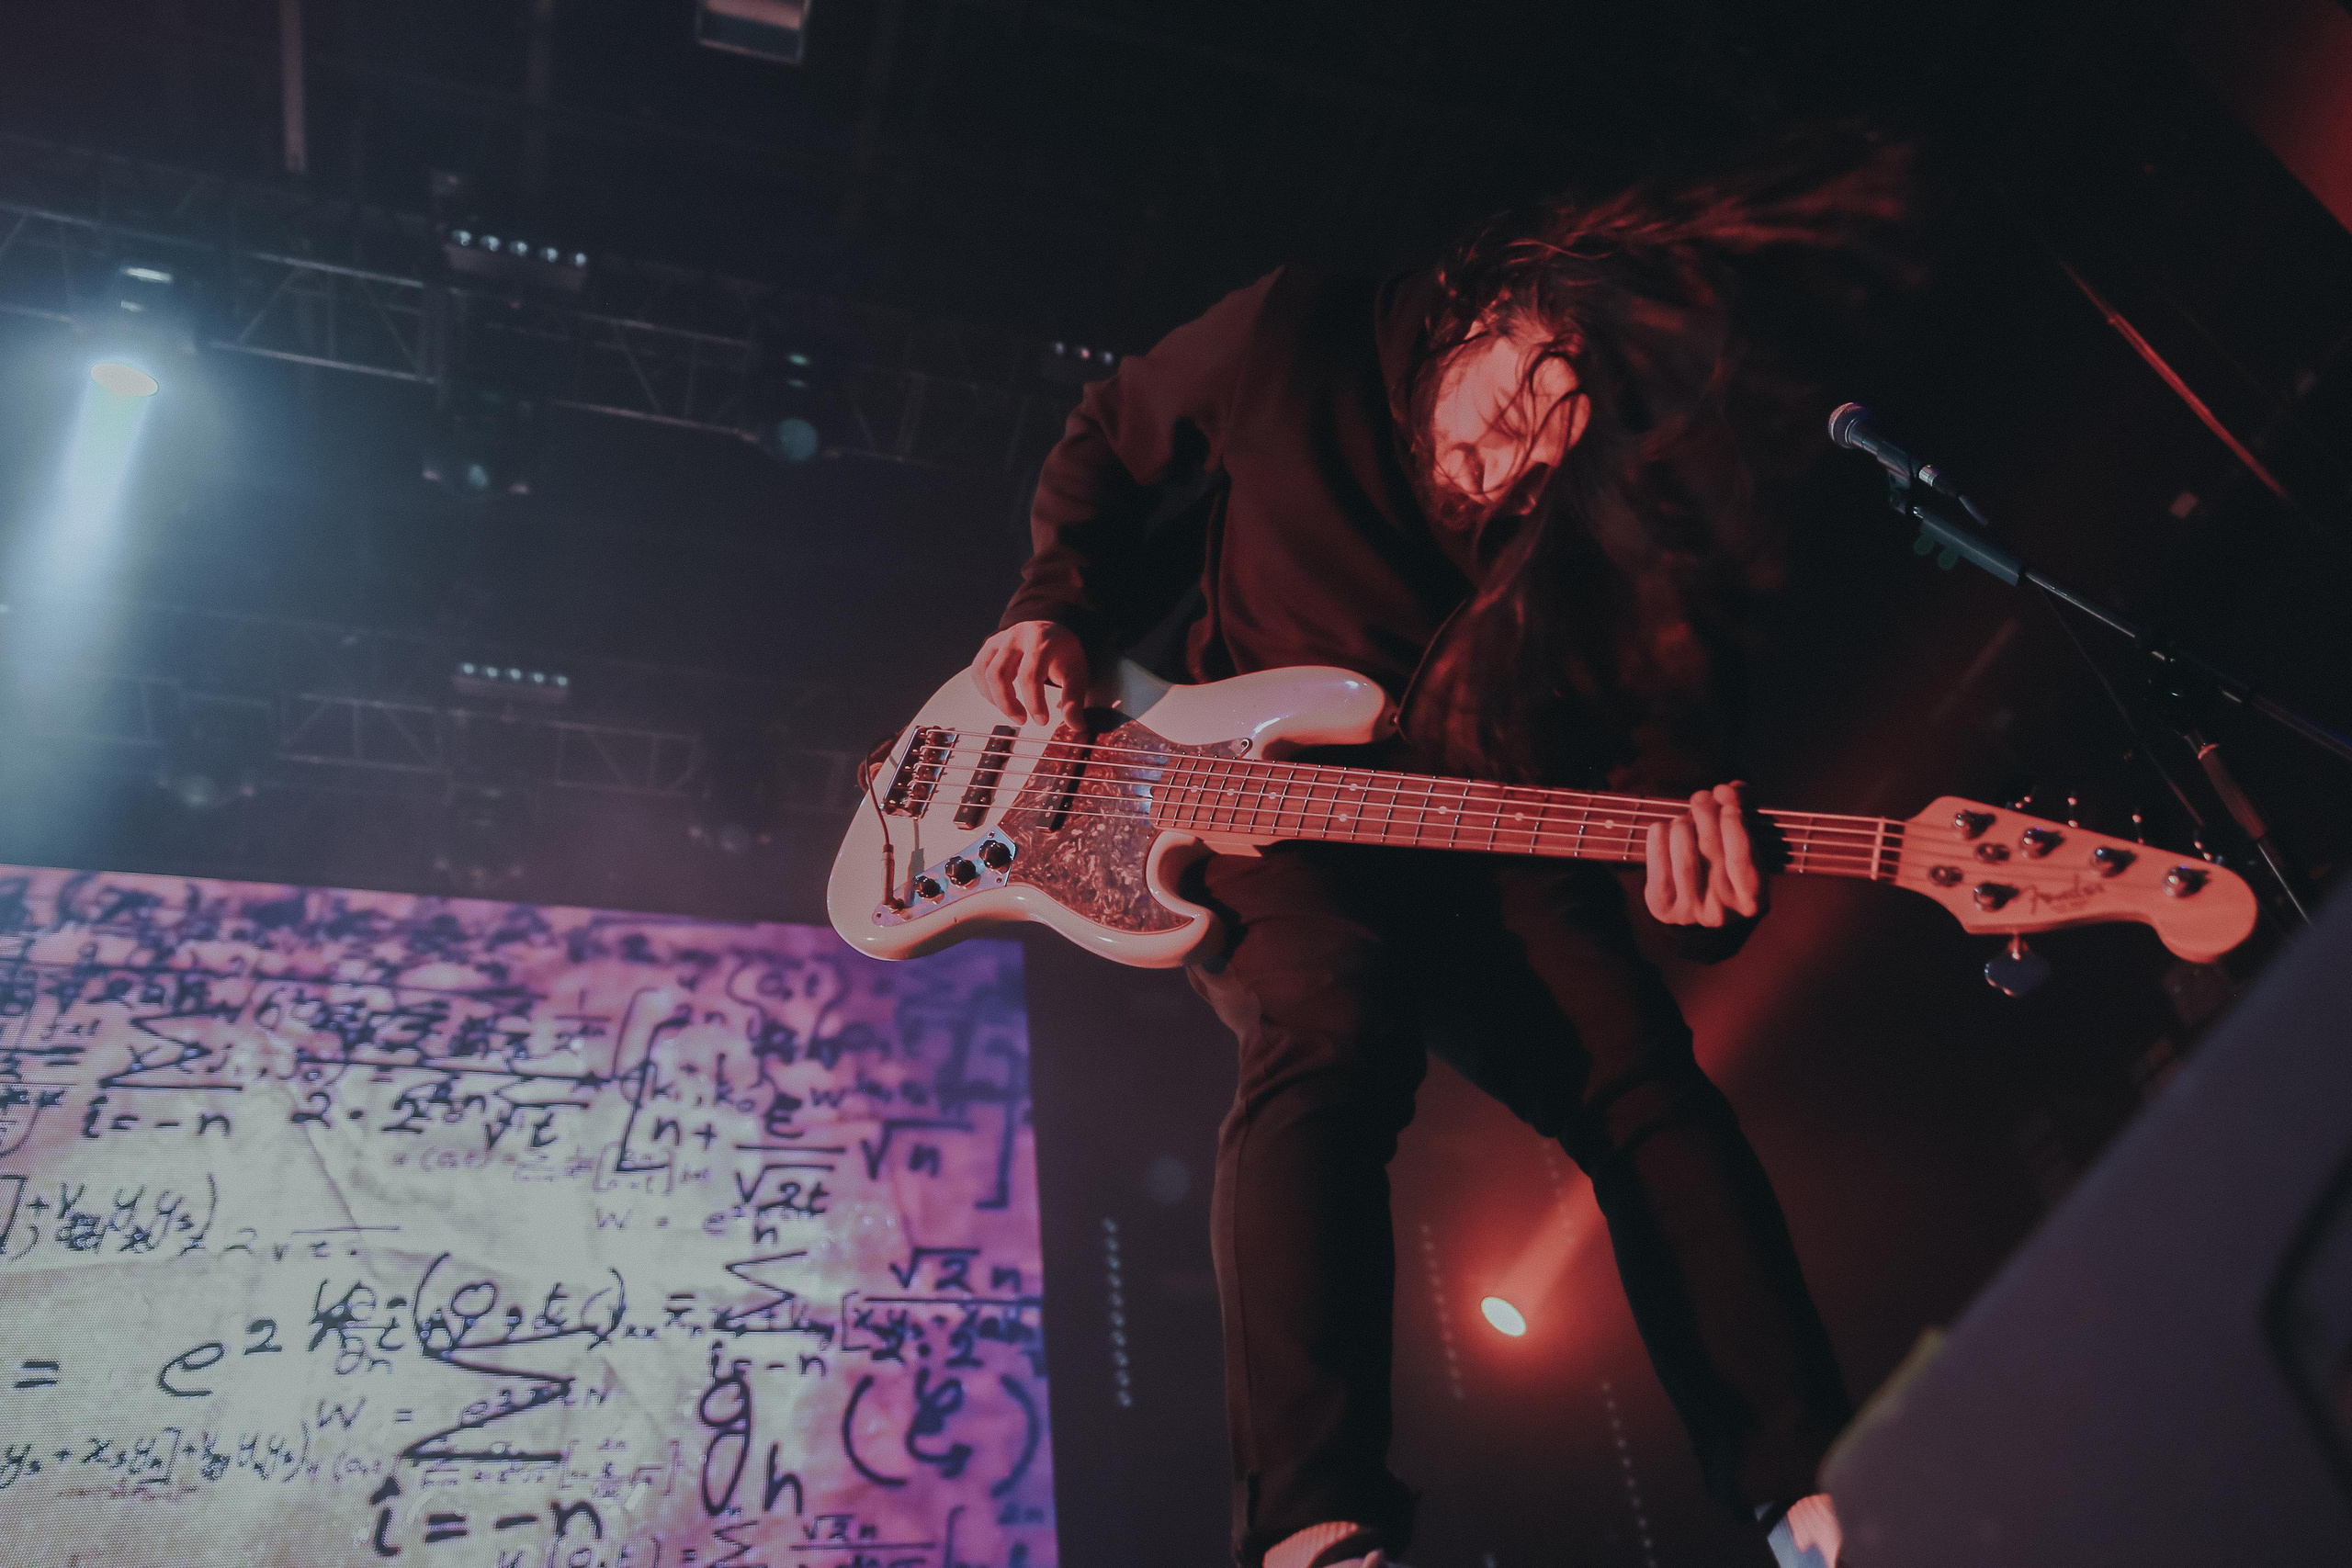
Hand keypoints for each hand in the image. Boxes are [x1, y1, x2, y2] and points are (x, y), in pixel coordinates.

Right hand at [970, 620, 1090, 728]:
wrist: (1051, 631)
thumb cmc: (1062, 652)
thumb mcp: (1076, 673)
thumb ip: (1074, 699)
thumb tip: (1075, 725)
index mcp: (1041, 641)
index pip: (1029, 675)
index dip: (1034, 703)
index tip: (1041, 720)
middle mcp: (1016, 637)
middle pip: (999, 673)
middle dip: (1007, 703)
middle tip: (1021, 720)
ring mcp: (1000, 639)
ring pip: (984, 672)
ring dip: (995, 698)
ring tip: (1012, 710)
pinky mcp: (989, 646)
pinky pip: (978, 670)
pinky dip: (985, 690)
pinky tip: (1000, 699)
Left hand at [1643, 782, 1765, 927]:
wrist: (1696, 903)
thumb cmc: (1724, 861)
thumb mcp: (1741, 839)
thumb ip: (1740, 808)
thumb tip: (1728, 789)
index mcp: (1752, 900)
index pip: (1744, 861)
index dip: (1735, 829)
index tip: (1728, 806)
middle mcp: (1723, 912)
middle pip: (1713, 854)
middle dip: (1706, 818)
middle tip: (1701, 798)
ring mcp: (1692, 912)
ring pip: (1686, 864)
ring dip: (1682, 830)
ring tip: (1682, 819)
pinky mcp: (1664, 909)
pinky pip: (1659, 873)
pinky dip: (1658, 844)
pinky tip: (1660, 828)